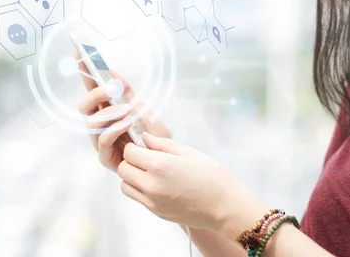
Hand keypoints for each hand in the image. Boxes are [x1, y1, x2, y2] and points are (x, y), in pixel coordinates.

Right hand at [75, 53, 171, 171]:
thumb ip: (129, 93)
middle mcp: (100, 125)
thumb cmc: (155, 136)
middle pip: (84, 105)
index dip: (84, 72)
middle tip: (111, 88)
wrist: (168, 160)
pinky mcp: (106, 156)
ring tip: (127, 110)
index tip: (79, 54)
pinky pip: (102, 140)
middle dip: (95, 93)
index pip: (91, 89)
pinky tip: (127, 123)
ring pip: (90, 121)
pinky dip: (114, 128)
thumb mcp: (145, 109)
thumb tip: (114, 73)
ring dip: (108, 112)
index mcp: (108, 111)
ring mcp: (101, 140)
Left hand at [117, 133, 267, 235]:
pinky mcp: (156, 212)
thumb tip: (145, 138)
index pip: (129, 152)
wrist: (226, 206)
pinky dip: (139, 189)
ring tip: (149, 171)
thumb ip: (163, 144)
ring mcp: (152, 201)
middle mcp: (151, 184)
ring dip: (131, 176)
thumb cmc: (212, 176)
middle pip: (123, 169)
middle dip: (130, 160)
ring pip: (125, 185)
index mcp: (160, 165)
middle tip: (144, 157)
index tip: (142, 145)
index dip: (134, 146)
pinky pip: (137, 198)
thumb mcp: (189, 152)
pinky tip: (156, 183)